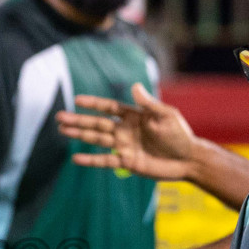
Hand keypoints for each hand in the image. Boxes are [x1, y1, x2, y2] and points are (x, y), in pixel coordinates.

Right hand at [55, 82, 200, 181]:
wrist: (189, 159)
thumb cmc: (180, 134)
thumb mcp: (166, 115)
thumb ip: (148, 104)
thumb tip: (134, 86)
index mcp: (134, 116)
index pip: (109, 108)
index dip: (93, 104)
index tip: (77, 100)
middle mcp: (125, 130)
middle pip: (97, 123)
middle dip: (78, 120)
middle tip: (59, 118)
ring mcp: (124, 146)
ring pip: (97, 139)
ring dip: (80, 135)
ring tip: (62, 131)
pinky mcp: (127, 162)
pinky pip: (105, 161)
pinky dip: (91, 160)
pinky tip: (76, 158)